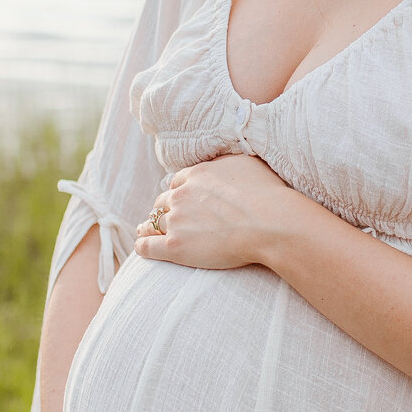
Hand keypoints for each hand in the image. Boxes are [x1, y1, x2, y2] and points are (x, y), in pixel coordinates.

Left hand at [135, 154, 292, 270]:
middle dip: (164, 208)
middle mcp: (181, 195)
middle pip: (163, 201)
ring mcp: (176, 221)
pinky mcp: (175, 246)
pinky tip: (142, 248)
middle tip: (164, 217)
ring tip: (145, 231)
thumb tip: (221, 163)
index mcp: (196, 175)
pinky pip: (149, 247)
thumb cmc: (266, 194)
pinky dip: (143, 247)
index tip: (179, 199)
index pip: (177, 182)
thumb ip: (226, 163)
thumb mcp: (247, 164)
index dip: (177, 191)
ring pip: (153, 223)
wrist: (268, 223)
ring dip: (149, 226)